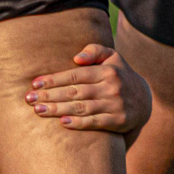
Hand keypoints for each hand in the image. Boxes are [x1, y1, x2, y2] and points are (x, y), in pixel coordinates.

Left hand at [25, 43, 151, 134]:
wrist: (144, 100)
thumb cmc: (119, 75)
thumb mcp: (112, 57)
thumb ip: (94, 50)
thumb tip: (76, 58)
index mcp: (107, 71)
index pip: (75, 75)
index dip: (54, 79)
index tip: (35, 84)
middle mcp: (112, 87)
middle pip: (75, 92)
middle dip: (50, 95)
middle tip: (29, 99)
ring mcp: (116, 105)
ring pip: (82, 107)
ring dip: (58, 110)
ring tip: (39, 111)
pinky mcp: (119, 121)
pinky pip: (95, 122)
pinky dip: (78, 123)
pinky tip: (62, 123)